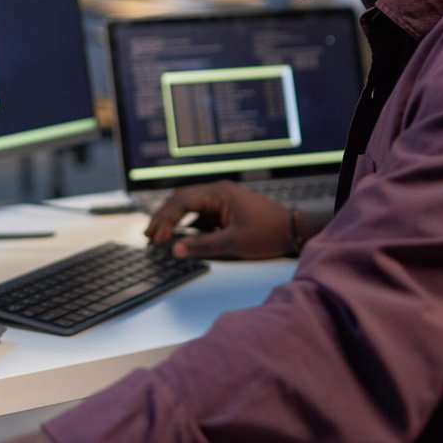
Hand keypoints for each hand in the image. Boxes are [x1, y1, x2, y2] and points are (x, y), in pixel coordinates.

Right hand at [143, 181, 295, 259]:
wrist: (294, 230)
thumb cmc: (268, 233)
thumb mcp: (234, 243)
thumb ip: (203, 246)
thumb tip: (175, 250)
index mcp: (219, 193)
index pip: (182, 201)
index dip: (165, 219)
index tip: (156, 238)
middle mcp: (218, 192)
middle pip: (181, 199)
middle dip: (164, 217)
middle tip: (149, 236)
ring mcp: (221, 200)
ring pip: (189, 205)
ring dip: (173, 219)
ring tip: (157, 236)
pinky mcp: (225, 210)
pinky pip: (200, 213)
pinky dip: (187, 224)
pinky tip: (179, 236)